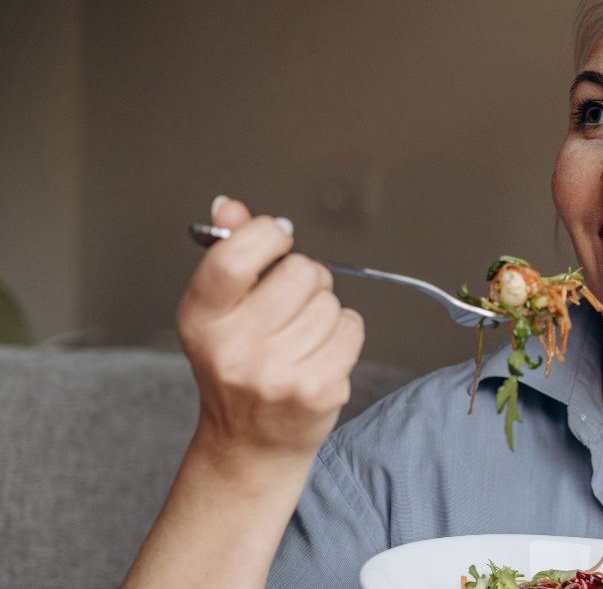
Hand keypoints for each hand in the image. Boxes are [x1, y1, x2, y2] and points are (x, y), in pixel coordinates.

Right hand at [176, 197, 364, 470]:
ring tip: (301, 338)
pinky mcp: (315, 390)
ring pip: (331, 303)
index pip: (235, 256)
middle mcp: (233, 349)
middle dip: (306, 279)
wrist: (249, 444)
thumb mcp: (218, 313)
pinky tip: (320, 354)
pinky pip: (352, 330)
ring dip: (325, 312)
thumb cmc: (237, 370)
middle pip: (300, 272)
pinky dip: (344, 335)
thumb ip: (227, 254)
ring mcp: (275, 374)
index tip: (277, 239)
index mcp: (201, 320)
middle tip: (290, 306)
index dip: (266, 235)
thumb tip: (230, 206)